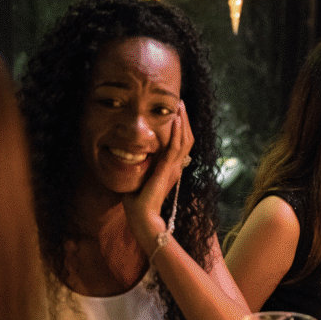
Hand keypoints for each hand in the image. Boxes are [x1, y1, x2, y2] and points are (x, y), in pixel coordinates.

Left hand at [123, 101, 193, 254]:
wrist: (143, 216)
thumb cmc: (138, 201)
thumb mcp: (142, 178)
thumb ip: (143, 166)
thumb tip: (134, 155)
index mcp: (171, 169)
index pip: (181, 144)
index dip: (181, 128)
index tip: (176, 113)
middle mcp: (176, 167)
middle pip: (187, 139)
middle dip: (184, 120)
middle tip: (180, 103)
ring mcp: (174, 168)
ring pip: (185, 140)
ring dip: (183, 121)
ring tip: (180, 105)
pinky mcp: (168, 169)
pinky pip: (176, 147)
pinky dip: (177, 132)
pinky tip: (175, 119)